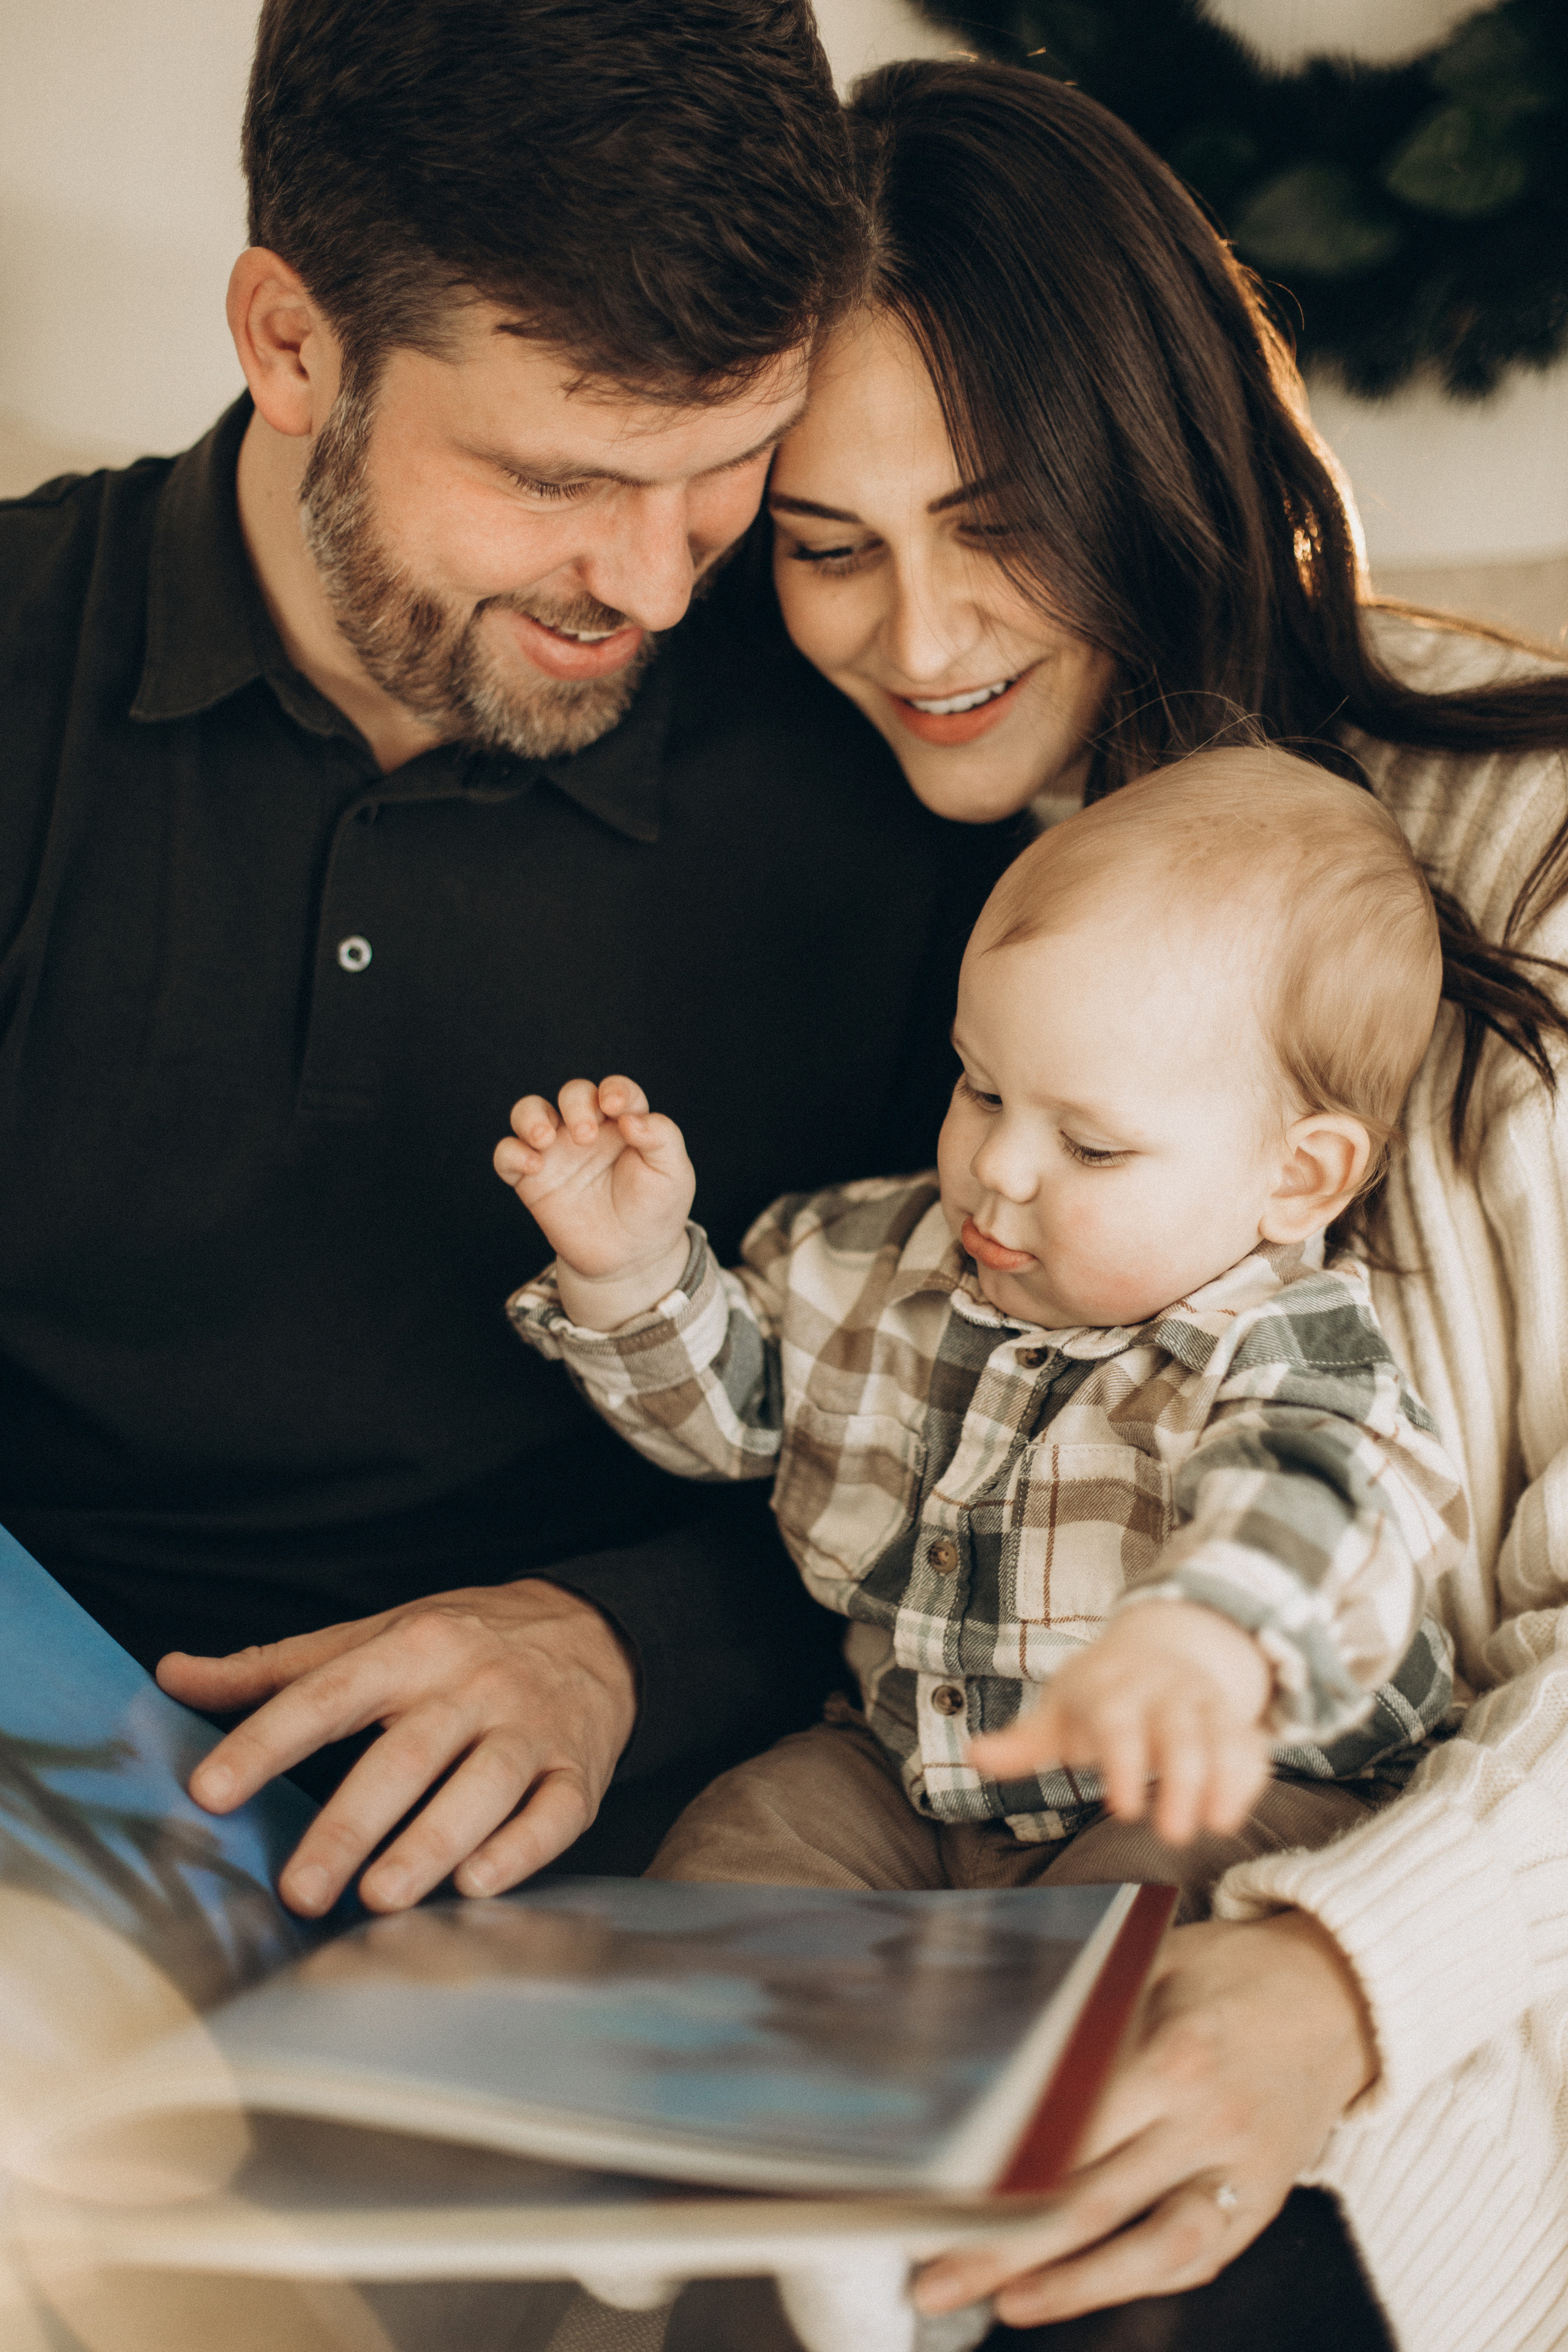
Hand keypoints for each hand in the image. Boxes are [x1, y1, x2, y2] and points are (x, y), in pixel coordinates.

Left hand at [156, 1580, 636, 1916]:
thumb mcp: (374, 1635)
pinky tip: (478, 1885)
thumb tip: (172, 1674)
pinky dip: (520, 1851)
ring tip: (382, 1898)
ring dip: (433, 1843)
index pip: (326, 1694)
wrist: (595, 1631)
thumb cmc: (463, 1642)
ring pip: (484, 1786)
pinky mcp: (578, 1772)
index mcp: (410, 1648)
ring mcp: (531, 1728)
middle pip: (406, 1754)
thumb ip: (274, 1668)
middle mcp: (472, 1684)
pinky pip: (554, 1813)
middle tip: (299, 1890)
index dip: (265, 1741)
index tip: (210, 1791)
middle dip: (351, 1824)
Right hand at [495, 1075, 693, 1328]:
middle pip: (572, 1094)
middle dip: (575, 1104)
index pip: (615, 1090)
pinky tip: (533, 1165)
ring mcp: (557, 1153)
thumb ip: (662, 1137)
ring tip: (545, 1138)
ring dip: (531, 1116)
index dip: (614, 1090)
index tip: (615, 1107)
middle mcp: (588, 1130)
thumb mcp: (673, 1173)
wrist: (630, 1258)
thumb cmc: (655, 1209)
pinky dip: (511, 1152)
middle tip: (587, 1137)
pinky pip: (506, 1154)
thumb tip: (631, 1118)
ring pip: (529, 1112)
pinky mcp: (532, 1180)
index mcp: (623, 1123)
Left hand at [916, 1909, 1377, 2326]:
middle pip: (1089, 2199)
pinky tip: (1073, 2290)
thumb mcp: (1153, 1963)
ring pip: (1145, 2250)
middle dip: (1003, 2248)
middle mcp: (1207, 2121)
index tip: (937, 2196)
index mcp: (1173, 2053)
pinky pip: (1191, 2259)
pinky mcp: (1260, 2204)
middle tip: (933, 2279)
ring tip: (1000, 2302)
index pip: (1067, 2127)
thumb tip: (988, 2048)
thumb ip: (1083, 2009)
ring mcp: (1238, 2172)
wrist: (1339, 1997)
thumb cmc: (1228, 1971)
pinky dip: (1129, 2281)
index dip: (997, 2168)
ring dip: (1067, 2286)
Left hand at [967, 1601, 1271, 1845]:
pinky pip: (1248, 1745)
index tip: (1121, 1810)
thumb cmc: (1099, 1693)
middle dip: (1181, 1781)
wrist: (1163, 1644)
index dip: (1123, 1764)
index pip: (1119, 1723)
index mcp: (1112, 1688)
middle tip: (1174, 1836)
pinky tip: (1232, 1814)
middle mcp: (1161, 1691)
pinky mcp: (1232, 1720)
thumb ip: (1021, 1742)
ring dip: (1223, 1780)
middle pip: (1178, 1732)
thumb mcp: (1058, 1710)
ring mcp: (1201, 1703)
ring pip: (1220, 1736)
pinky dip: (1247, 1778)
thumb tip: (972, 1756)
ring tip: (1216, 1828)